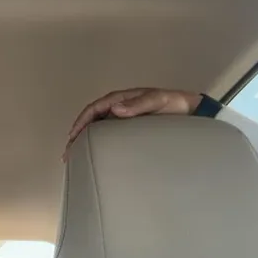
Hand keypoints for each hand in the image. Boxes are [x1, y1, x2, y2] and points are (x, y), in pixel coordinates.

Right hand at [64, 87, 202, 157]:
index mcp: (119, 99)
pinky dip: (96, 144)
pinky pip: (107, 135)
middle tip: (68, 153)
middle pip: (90, 120)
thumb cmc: (172, 104)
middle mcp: (117, 108)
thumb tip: (114, 110)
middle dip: (76, 135)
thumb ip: (137, 105)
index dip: (80, 122)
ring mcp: (121, 118)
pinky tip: (93, 154)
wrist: (189, 110)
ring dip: (84, 141)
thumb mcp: (156, 101)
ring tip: (75, 157)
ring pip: (97, 129)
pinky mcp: (127, 128)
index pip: (93, 109)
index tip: (72, 137)